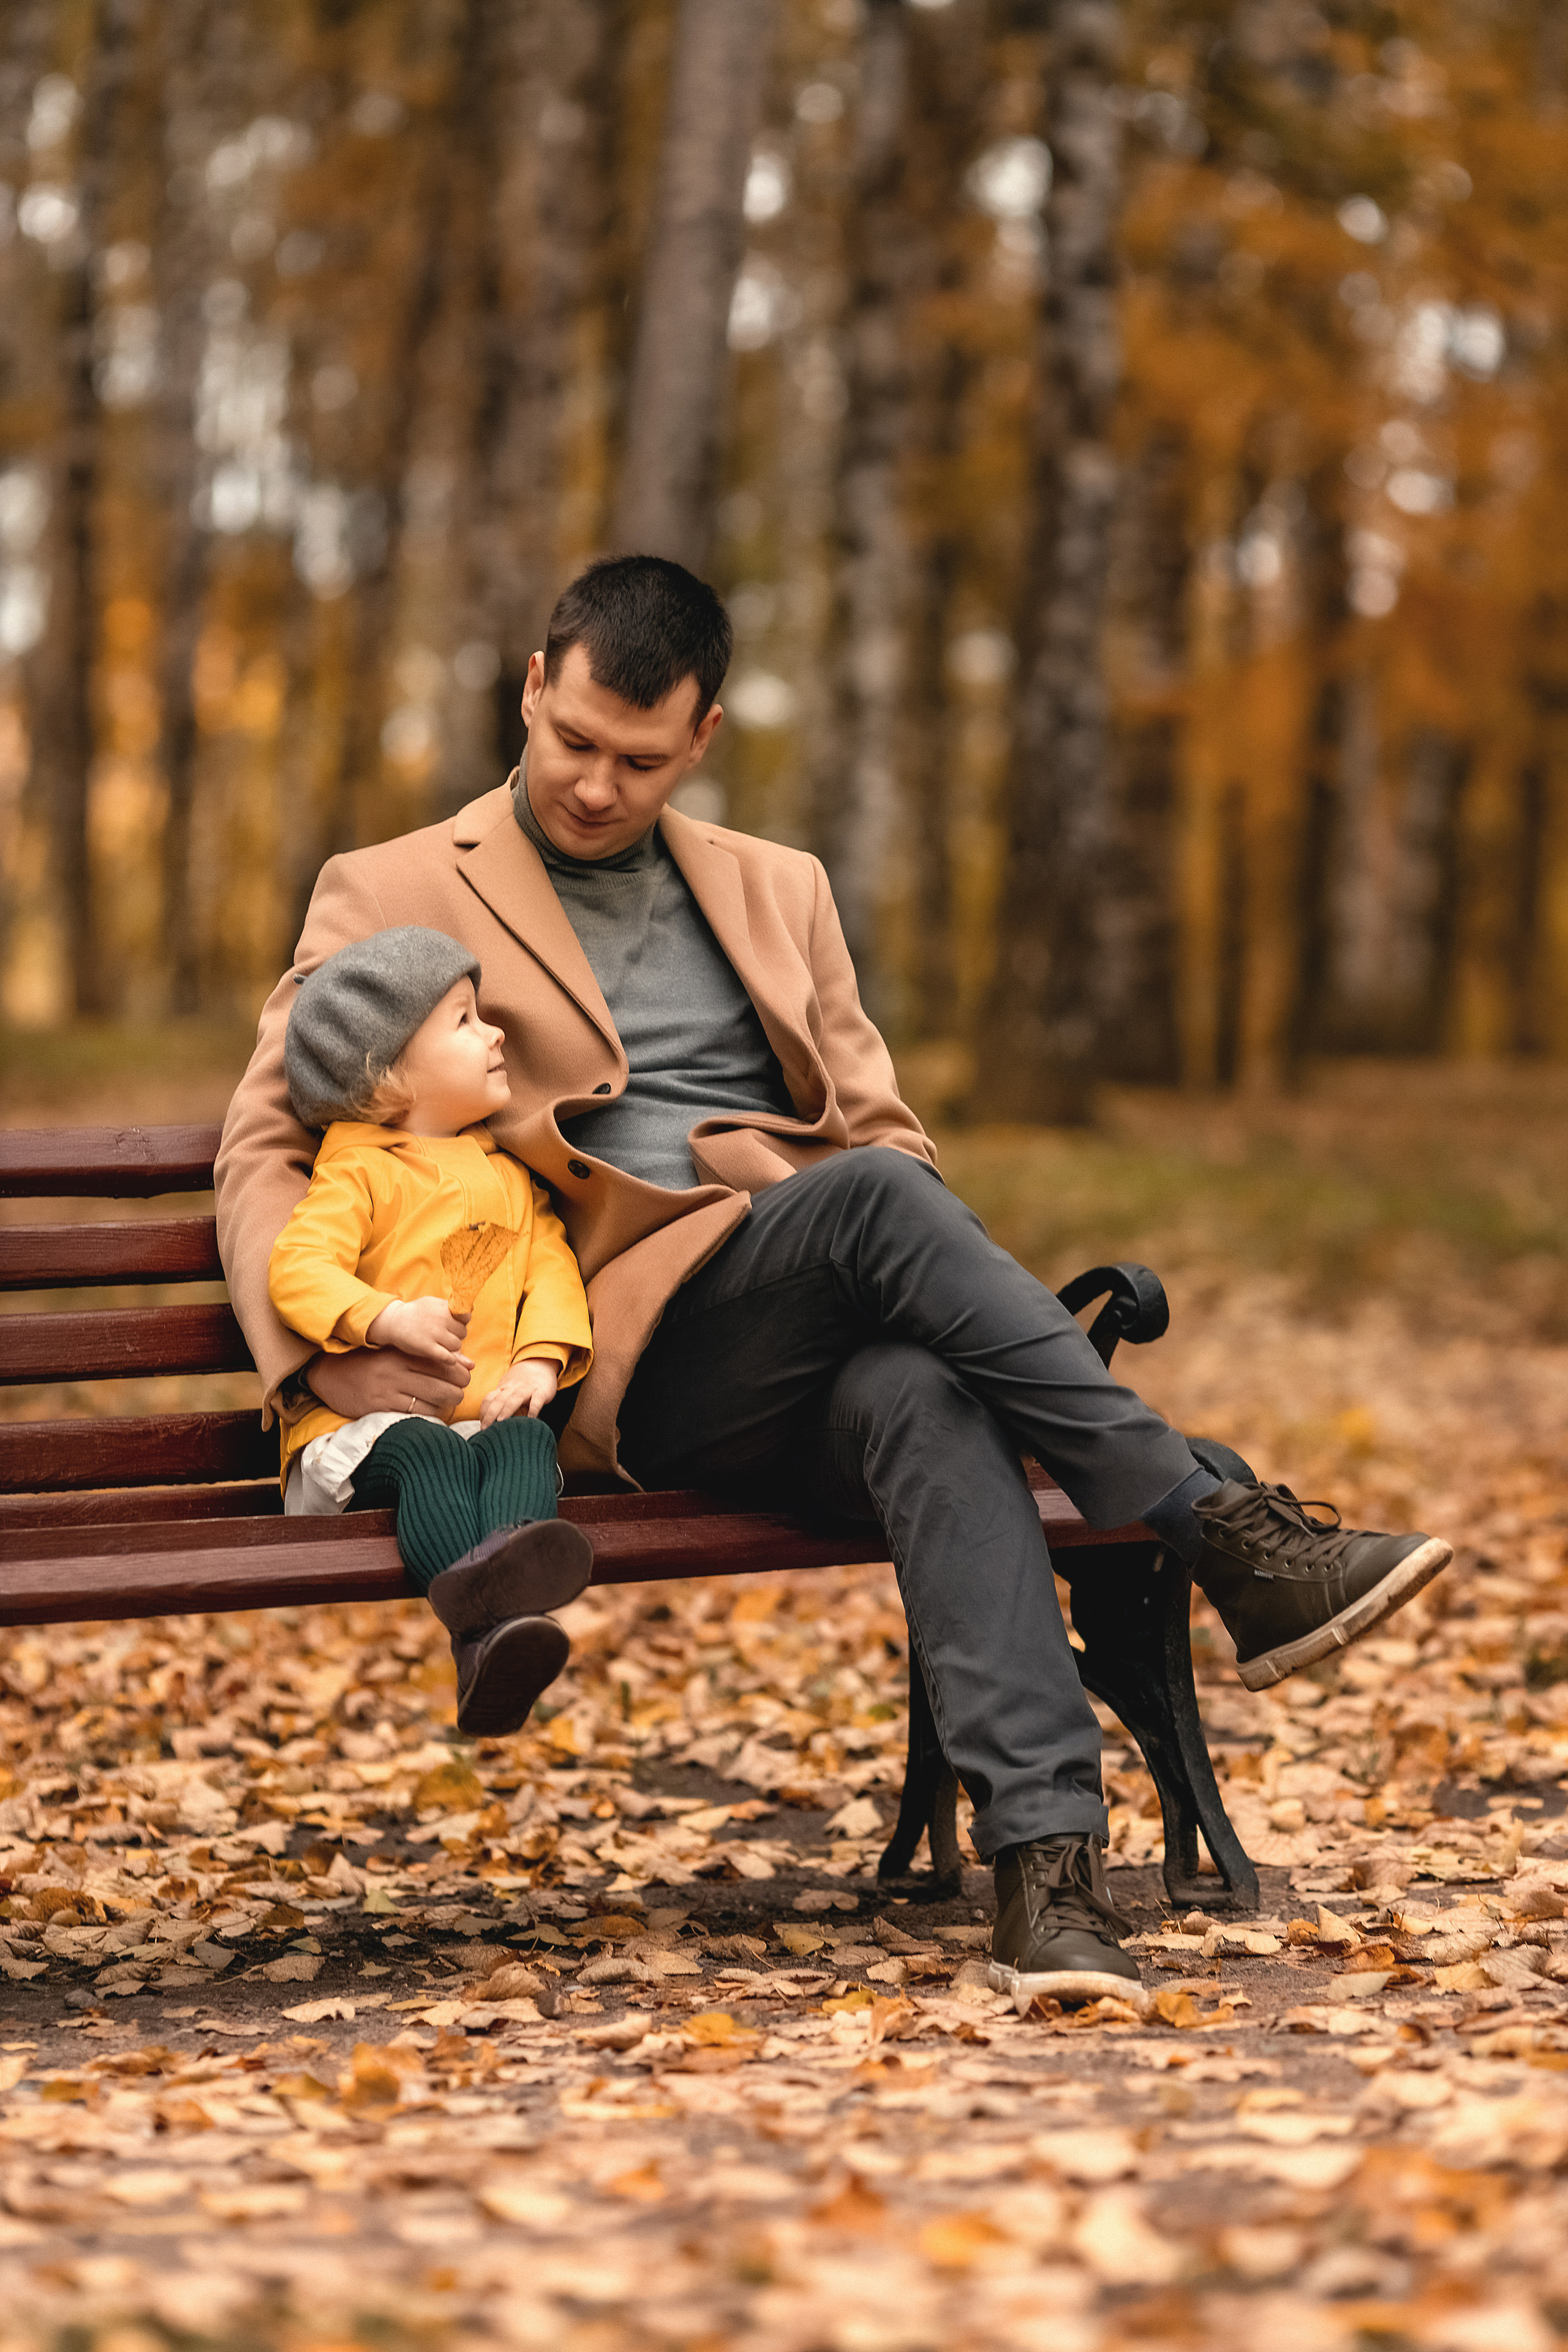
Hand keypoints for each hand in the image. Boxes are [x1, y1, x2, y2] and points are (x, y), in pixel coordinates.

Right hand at [301, 1343, 468, 1421]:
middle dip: (457, 1391)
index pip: (442, 1363)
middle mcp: (396, 1372)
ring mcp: (387, 1392)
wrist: (330, 1374)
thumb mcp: (395, 1352)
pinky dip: (428, 1415)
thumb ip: (427, 1356)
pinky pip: (414, 1415)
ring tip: (446, 1402)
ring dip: (445, 1405)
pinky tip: (430, 1412)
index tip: (464, 1375)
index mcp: (401, 1354)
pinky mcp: (380, 1409)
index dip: (460, 1372)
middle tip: (458, 1392)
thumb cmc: (369, 1361)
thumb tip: (468, 1364)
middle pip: (442, 1385)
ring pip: (431, 1403)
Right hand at [365, 1296, 472, 1370]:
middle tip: (442, 1336)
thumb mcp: (433, 1304)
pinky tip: (443, 1356)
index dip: (460, 1322)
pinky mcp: (428, 1348)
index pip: (466, 1316)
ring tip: (438, 1344)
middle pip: (462, 1332)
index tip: (451, 1324)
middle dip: (455, 1335)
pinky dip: (449, 1359)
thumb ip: (452, 1310)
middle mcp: (441, 1319)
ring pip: (457, 1345)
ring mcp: (435, 1333)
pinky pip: (448, 1357)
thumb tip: (471, 1311)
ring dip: (450, 1347)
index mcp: (444, 1307)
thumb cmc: (416, 1314)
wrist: (393, 1321)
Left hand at [479, 1356, 559, 1428]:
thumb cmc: (522, 1382)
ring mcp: (527, 1389)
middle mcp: (513, 1388)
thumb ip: (500, 1403)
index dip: (483, 1412)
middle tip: (486, 1429)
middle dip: (490, 1414)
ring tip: (501, 1422)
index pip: (489, 1399)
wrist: (541, 1363)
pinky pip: (537, 1400)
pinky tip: (531, 1419)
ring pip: (515, 1399)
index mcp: (503, 1389)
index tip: (482, 1425)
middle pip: (499, 1400)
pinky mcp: (542, 1391)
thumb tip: (489, 1422)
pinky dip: (534, 1409)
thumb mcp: (509, 1389)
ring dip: (507, 1410)